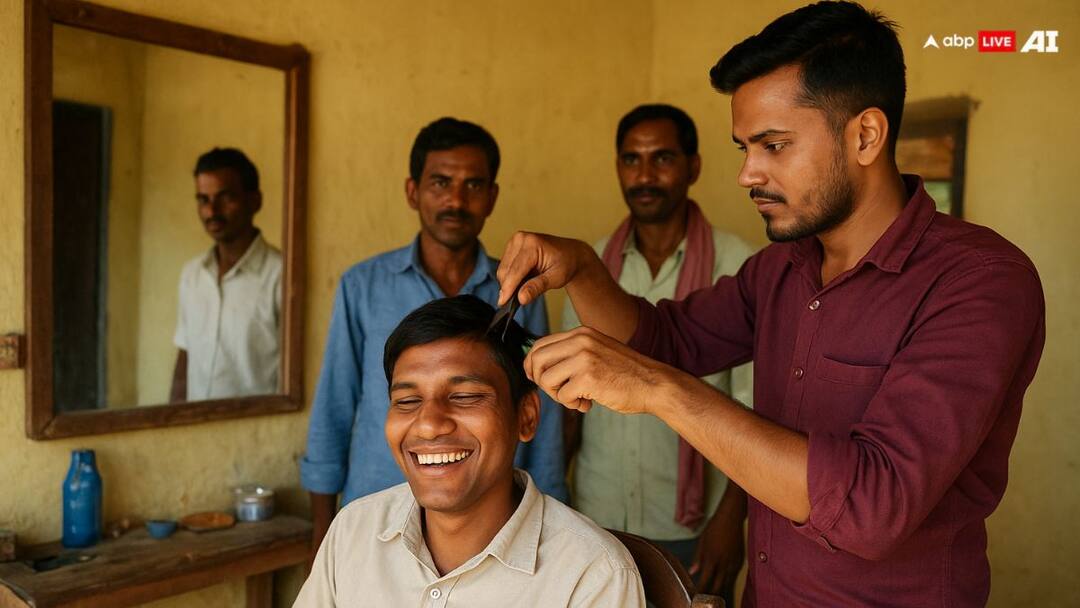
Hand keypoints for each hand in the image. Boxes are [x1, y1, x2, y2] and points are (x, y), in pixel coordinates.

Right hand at [496, 232, 591, 306]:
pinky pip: (505, 267)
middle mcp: (521, 239)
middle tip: (519, 299)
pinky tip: (523, 280)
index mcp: (532, 244)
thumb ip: (537, 287)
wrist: (571, 254)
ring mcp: (515, 241)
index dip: (508, 288)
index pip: (515, 271)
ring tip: (526, 287)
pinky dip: (511, 277)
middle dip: (509, 287)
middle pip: (505, 271)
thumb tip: (521, 298)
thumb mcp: (557, 278)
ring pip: (503, 270)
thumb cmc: (566, 264)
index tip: (502, 303)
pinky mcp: (512, 246)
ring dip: (509, 283)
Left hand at [524, 326, 679, 413]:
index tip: (539, 379)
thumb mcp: (597, 352)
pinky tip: (588, 404)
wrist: (654, 384)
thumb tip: (539, 367)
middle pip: (536, 360)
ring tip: (577, 399)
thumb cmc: (626, 373)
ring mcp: (584, 358)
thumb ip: (572, 354)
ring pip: (546, 379)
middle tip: (558, 392)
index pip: (539, 345)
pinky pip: (562, 396)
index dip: (532, 365)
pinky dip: (572, 405)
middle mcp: (580, 341)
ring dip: (557, 395)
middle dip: (541, 381)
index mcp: (581, 333)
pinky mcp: (588, 378)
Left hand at [690, 496, 746, 596]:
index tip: (696, 596)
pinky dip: (728, 581)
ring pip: (727, 583)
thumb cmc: (714, 528)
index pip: (705, 581)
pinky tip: (724, 583)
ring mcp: (733, 563)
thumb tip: (692, 572)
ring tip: (714, 597)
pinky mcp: (740, 561)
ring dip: (721, 589)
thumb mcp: (701, 542)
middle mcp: (723, 563)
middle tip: (706, 600)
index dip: (700, 591)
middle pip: (718, 586)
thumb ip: (697, 558)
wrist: (731, 518)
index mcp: (711, 558)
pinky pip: (734, 576)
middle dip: (711, 595)